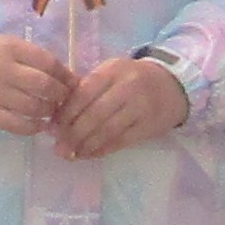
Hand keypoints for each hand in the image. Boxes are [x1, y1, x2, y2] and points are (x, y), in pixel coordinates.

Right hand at [0, 34, 77, 134]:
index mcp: (10, 48)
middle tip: (65, 100)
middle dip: (60, 95)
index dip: (65, 75)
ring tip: (51, 112)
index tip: (73, 83)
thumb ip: (32, 58)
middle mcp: (3, 69)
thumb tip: (65, 77)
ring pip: (32, 107)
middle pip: (43, 86)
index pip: (48, 62)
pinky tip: (38, 125)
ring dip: (48, 112)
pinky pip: (15, 125)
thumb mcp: (6, 45)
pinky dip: (32, 127)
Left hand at [54, 55, 191, 160]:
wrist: (172, 85)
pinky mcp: (148, 126)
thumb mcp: (111, 73)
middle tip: (58, 146)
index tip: (52, 127)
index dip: (66, 113)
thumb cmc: (132, 79)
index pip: (84, 93)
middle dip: (73, 133)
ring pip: (107, 130)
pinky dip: (102, 150)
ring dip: (85, 145)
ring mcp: (141, 108)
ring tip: (70, 154)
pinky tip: (89, 154)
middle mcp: (128, 87)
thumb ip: (87, 88)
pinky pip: (121, 141)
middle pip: (95, 114)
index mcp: (113, 71)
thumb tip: (57, 115)